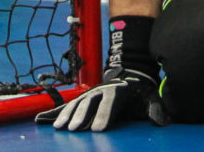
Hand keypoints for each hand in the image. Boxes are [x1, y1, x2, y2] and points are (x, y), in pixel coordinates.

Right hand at [39, 66, 169, 131]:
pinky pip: (65, 106)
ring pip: (75, 104)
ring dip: (66, 115)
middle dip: (81, 116)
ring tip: (59, 128)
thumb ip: (155, 108)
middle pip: (89, 103)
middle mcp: (100, 91)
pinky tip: (40, 121)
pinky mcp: (81, 99)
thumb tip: (162, 121)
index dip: (104, 115)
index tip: (98, 129)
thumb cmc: (139, 90)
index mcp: (117, 91)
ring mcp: (89, 94)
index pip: (110, 103)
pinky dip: (53, 112)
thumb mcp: (150, 96)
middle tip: (74, 130)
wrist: (129, 73)